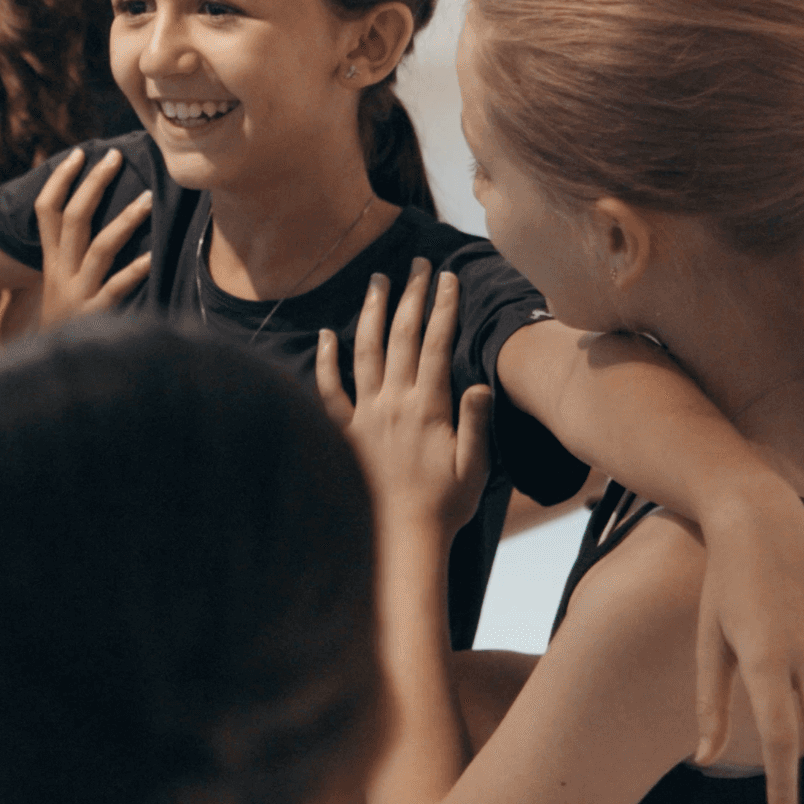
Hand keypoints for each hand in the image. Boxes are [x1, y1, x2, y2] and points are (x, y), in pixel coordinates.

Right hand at [30, 146, 153, 329]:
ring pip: (99, 248)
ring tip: (147, 197)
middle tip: (114, 157)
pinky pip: (116, 288)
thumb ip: (70, 255)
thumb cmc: (64, 321)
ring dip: (124, 220)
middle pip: (73, 219)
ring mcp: (78, 295)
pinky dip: (135, 270)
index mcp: (51, 262)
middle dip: (93, 185)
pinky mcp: (96, 316)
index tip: (79, 154)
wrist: (50, 368)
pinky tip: (154, 256)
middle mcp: (61, 274)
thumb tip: (90, 219)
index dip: (58, 180)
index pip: (46, 211)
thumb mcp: (59, 285)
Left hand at [316, 260, 489, 534]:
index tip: (449, 277)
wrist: (400, 539)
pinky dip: (326, 360)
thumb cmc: (444, 507)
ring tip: (377, 281)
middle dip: (412, 296)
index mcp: (428, 407)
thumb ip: (474, 422)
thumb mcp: (474, 467)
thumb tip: (478, 381)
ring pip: (365, 351)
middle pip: (402, 337)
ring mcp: (366, 415)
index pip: (437, 344)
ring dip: (372, 312)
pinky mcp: (344, 432)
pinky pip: (330, 389)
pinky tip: (326, 335)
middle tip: (418, 264)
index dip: (444, 307)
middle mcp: (394, 403)